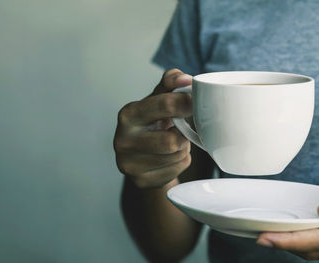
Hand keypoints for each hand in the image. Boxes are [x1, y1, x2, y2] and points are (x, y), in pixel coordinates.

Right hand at [114, 69, 192, 188]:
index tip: (195, 103)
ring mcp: (129, 164)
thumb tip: (186, 79)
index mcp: (128, 114)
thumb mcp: (159, 96)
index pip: (164, 105)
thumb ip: (172, 81)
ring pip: (176, 156)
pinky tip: (170, 157)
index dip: (186, 103)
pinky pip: (176, 170)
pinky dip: (180, 162)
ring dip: (184, 148)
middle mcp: (123, 140)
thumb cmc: (153, 120)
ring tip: (174, 142)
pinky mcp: (140, 181)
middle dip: (184, 135)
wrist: (140, 152)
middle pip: (171, 141)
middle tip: (183, 129)